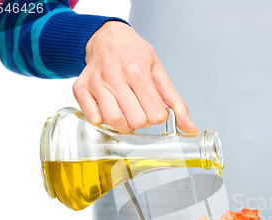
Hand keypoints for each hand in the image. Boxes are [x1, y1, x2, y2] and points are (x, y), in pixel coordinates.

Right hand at [73, 21, 196, 133]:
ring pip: (114, 121)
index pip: (156, 115)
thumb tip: (190, 128)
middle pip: (136, 121)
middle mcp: (115, 76)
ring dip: (124, 124)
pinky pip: (94, 119)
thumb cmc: (135, 55)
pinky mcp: (81, 88)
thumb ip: (176, 103)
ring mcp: (96, 83)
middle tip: (140, 110)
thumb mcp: (160, 73)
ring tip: (126, 112)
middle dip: (142, 121)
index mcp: (138, 72)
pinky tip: (110, 109)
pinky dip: (104, 120)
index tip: (155, 107)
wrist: (108, 37)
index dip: (158, 116)